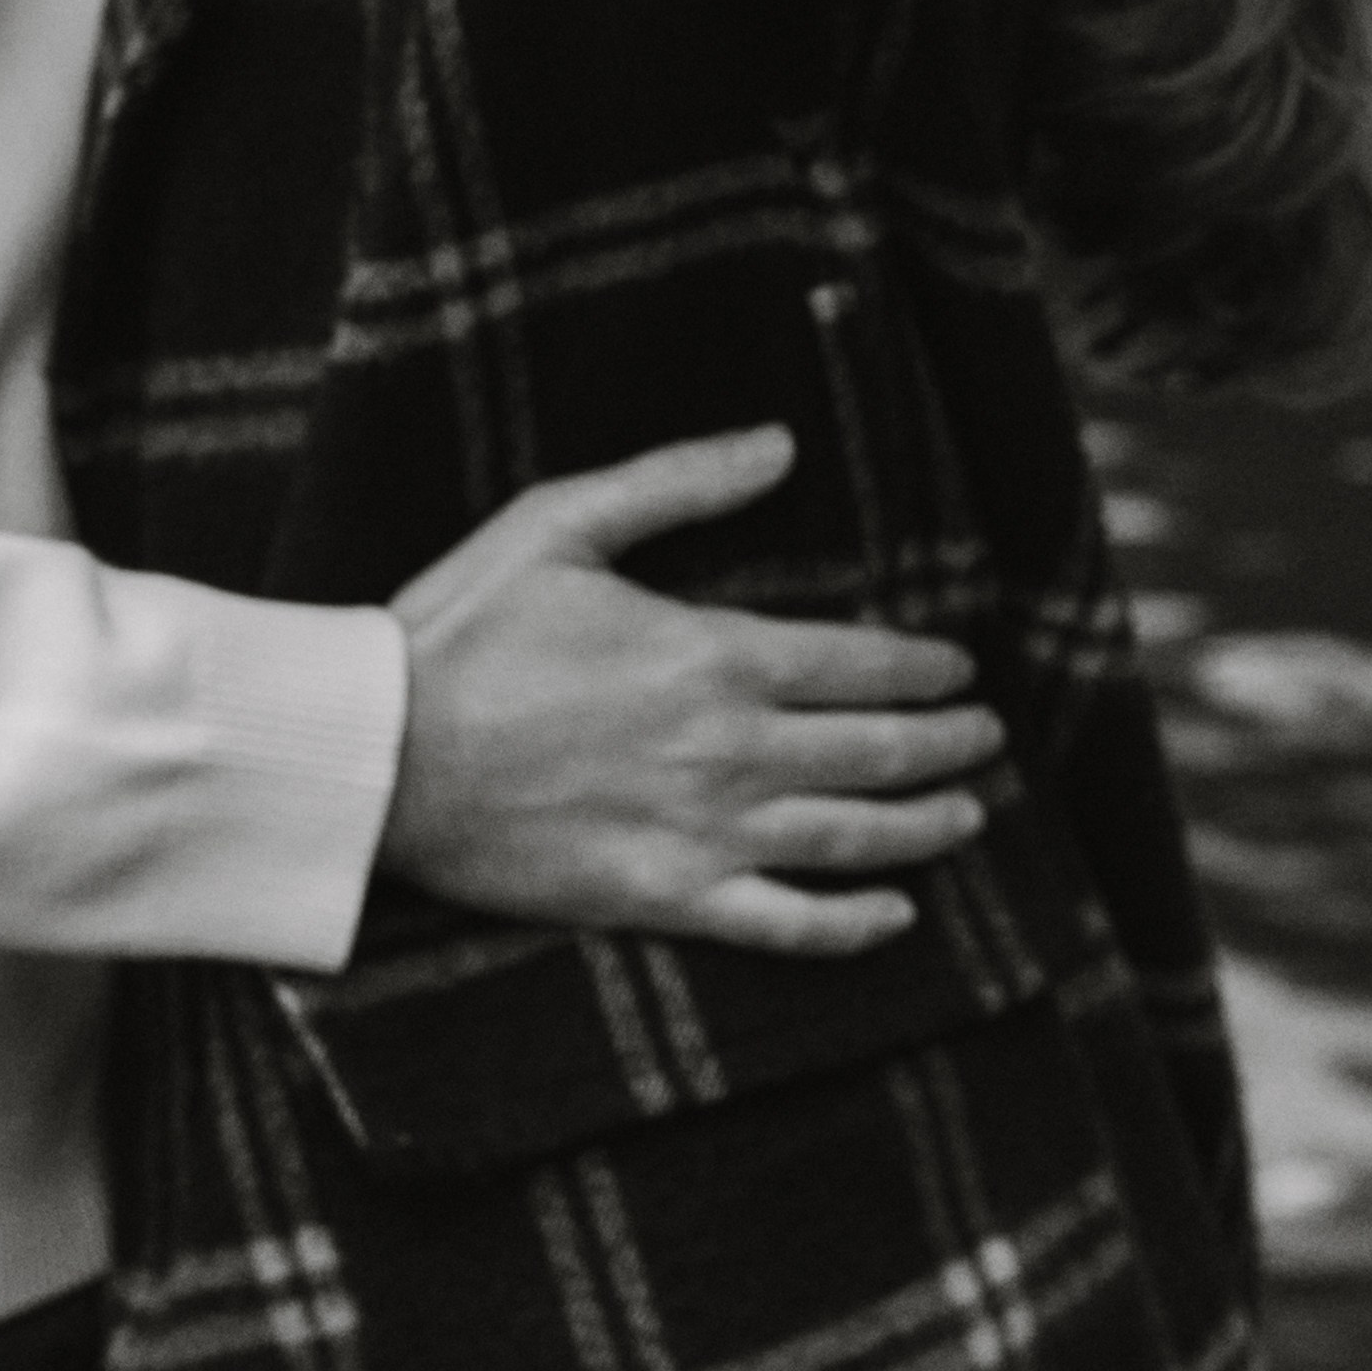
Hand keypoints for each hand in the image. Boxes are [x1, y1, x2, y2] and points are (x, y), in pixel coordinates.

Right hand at [376, 427, 1003, 955]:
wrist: (383, 754)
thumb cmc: (466, 627)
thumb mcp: (563, 521)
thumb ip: (680, 482)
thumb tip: (779, 444)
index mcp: (710, 653)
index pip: (856, 662)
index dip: (923, 668)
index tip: (961, 669)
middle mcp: (727, 750)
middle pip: (873, 752)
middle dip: (946, 743)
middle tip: (988, 738)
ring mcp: (702, 834)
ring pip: (849, 838)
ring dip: (923, 826)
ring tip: (969, 814)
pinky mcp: (663, 900)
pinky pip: (784, 926)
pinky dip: (851, 925)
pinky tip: (893, 914)